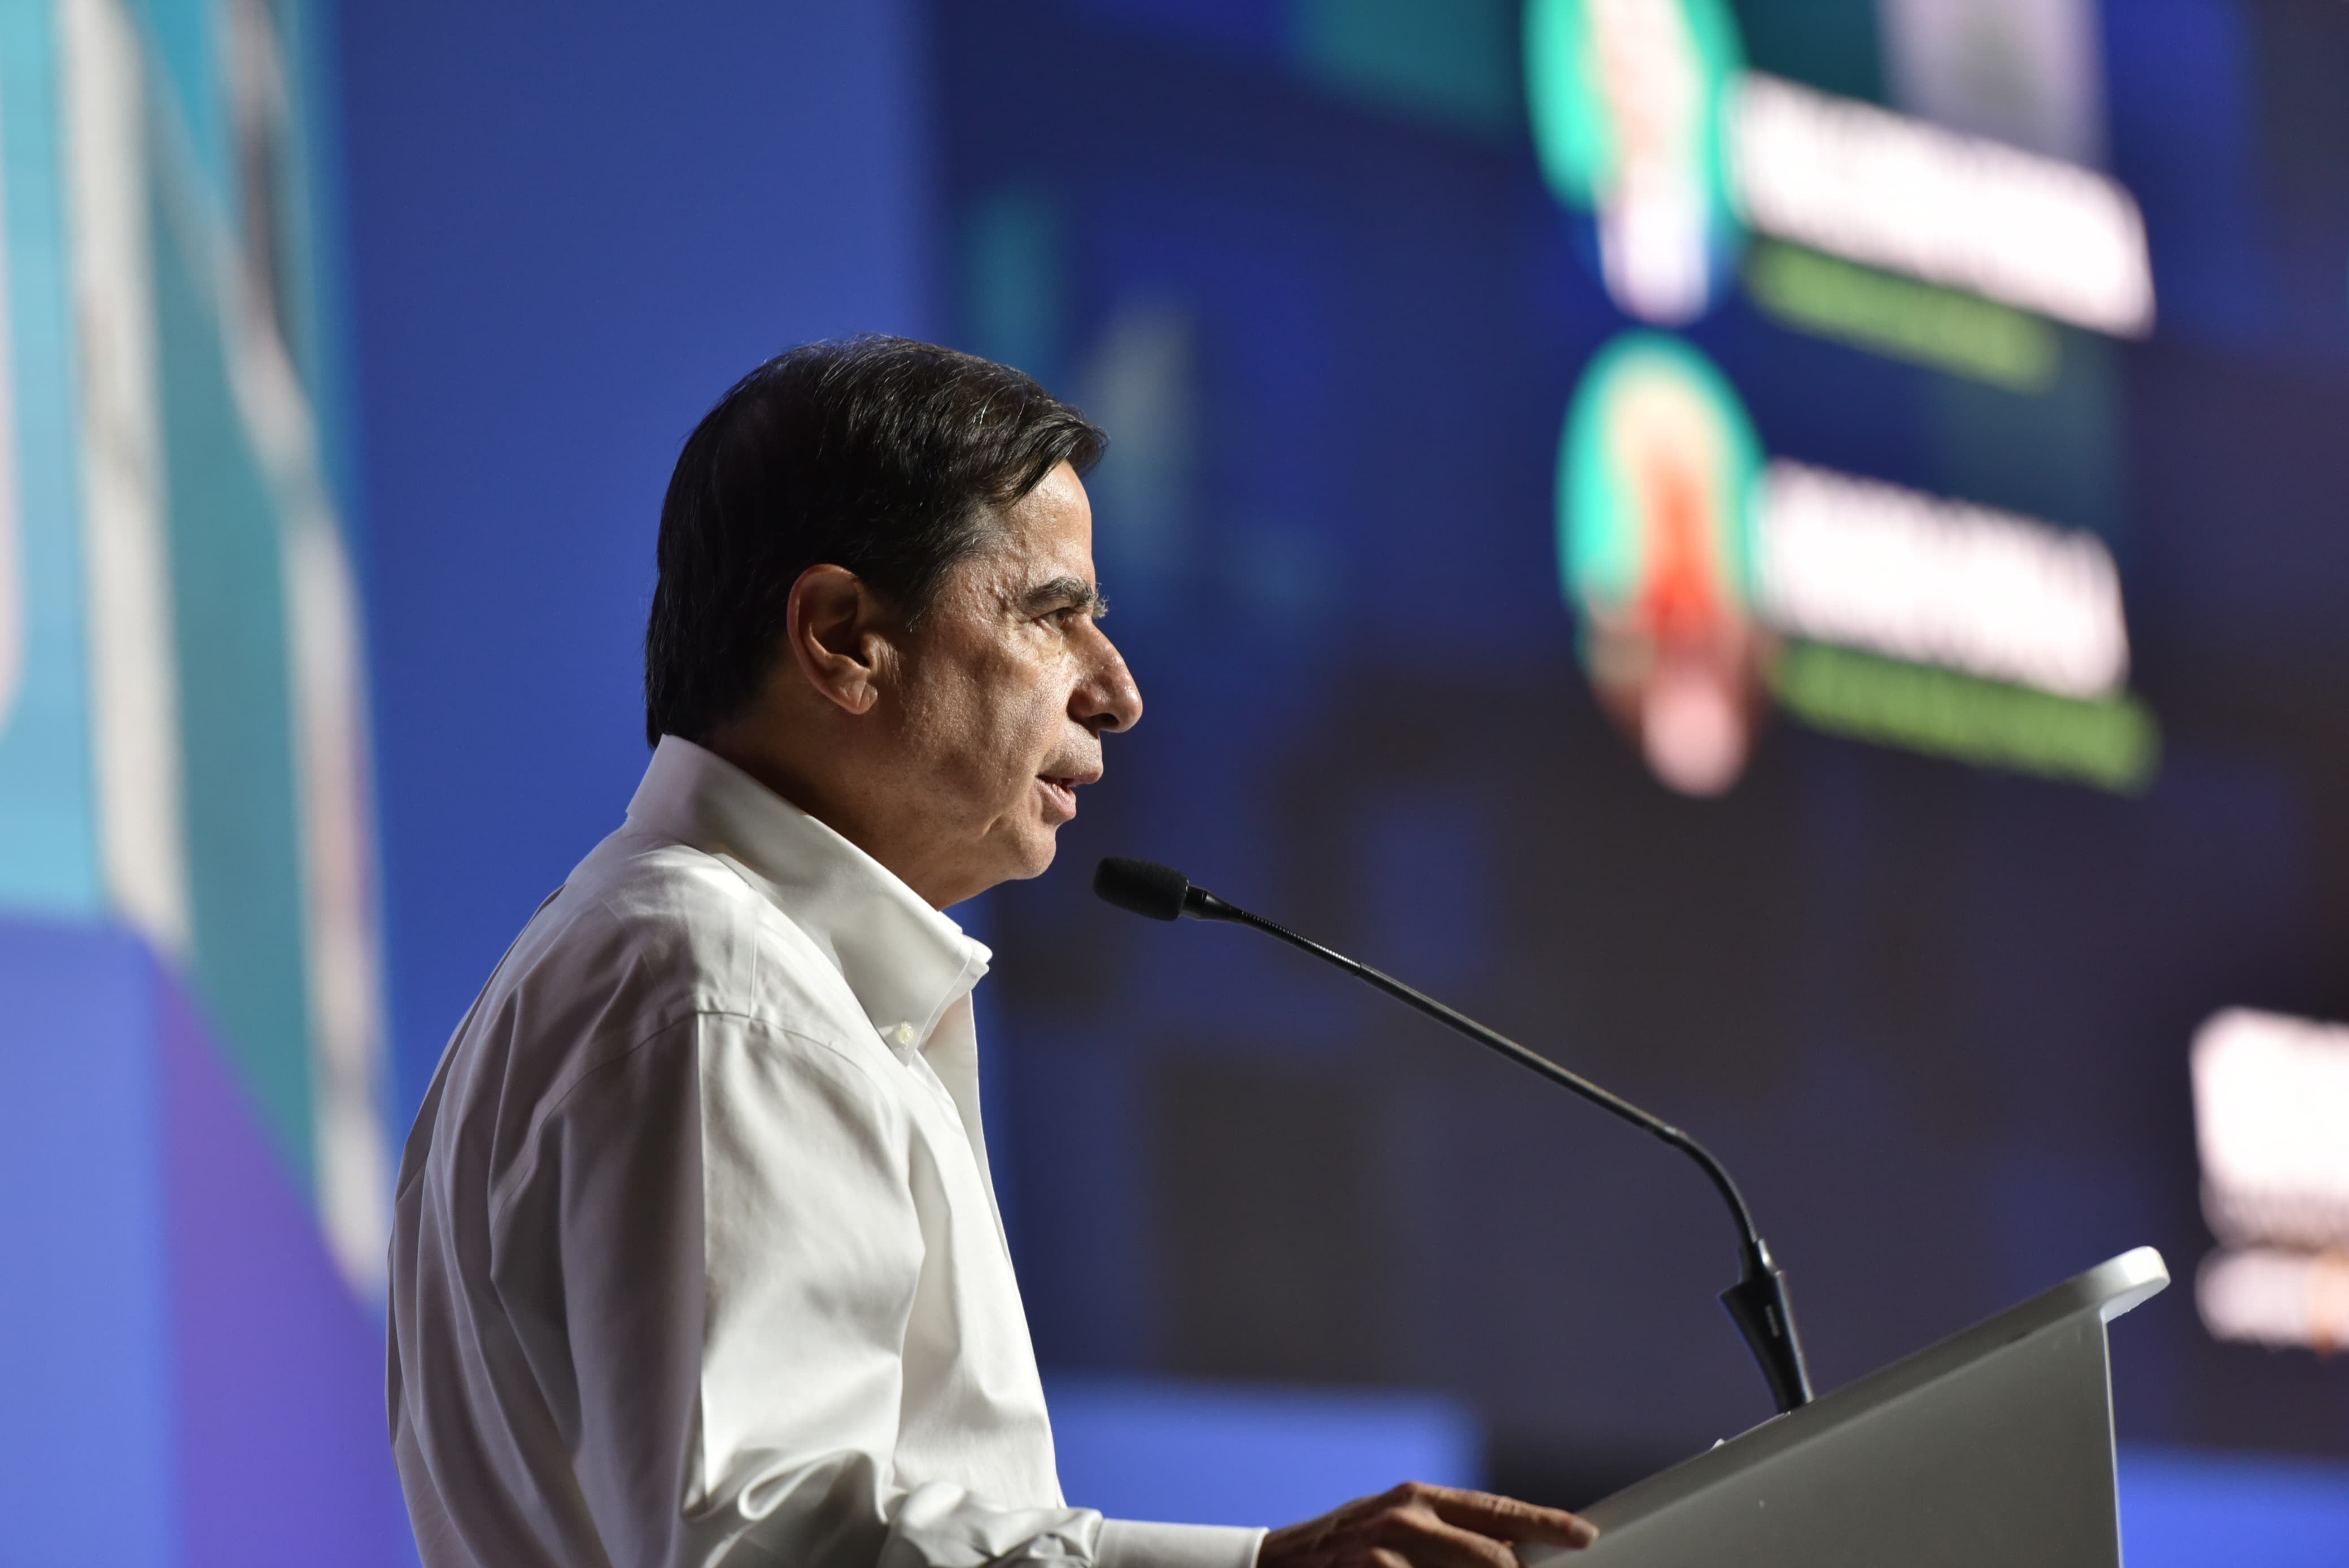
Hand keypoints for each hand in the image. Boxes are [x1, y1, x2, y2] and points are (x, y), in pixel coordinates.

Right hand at [1257, 1482, 1597, 1567]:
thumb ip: (1449, 1537)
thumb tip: (1511, 1551)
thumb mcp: (1397, 1528)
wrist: (1273, 1563)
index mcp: (1421, 1497)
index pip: (1497, 1509)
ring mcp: (1385, 1547)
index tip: (1585, 1536)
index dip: (1545, 1522)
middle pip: (1491, 1554)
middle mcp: (1407, 1515)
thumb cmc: (1346, 1548)